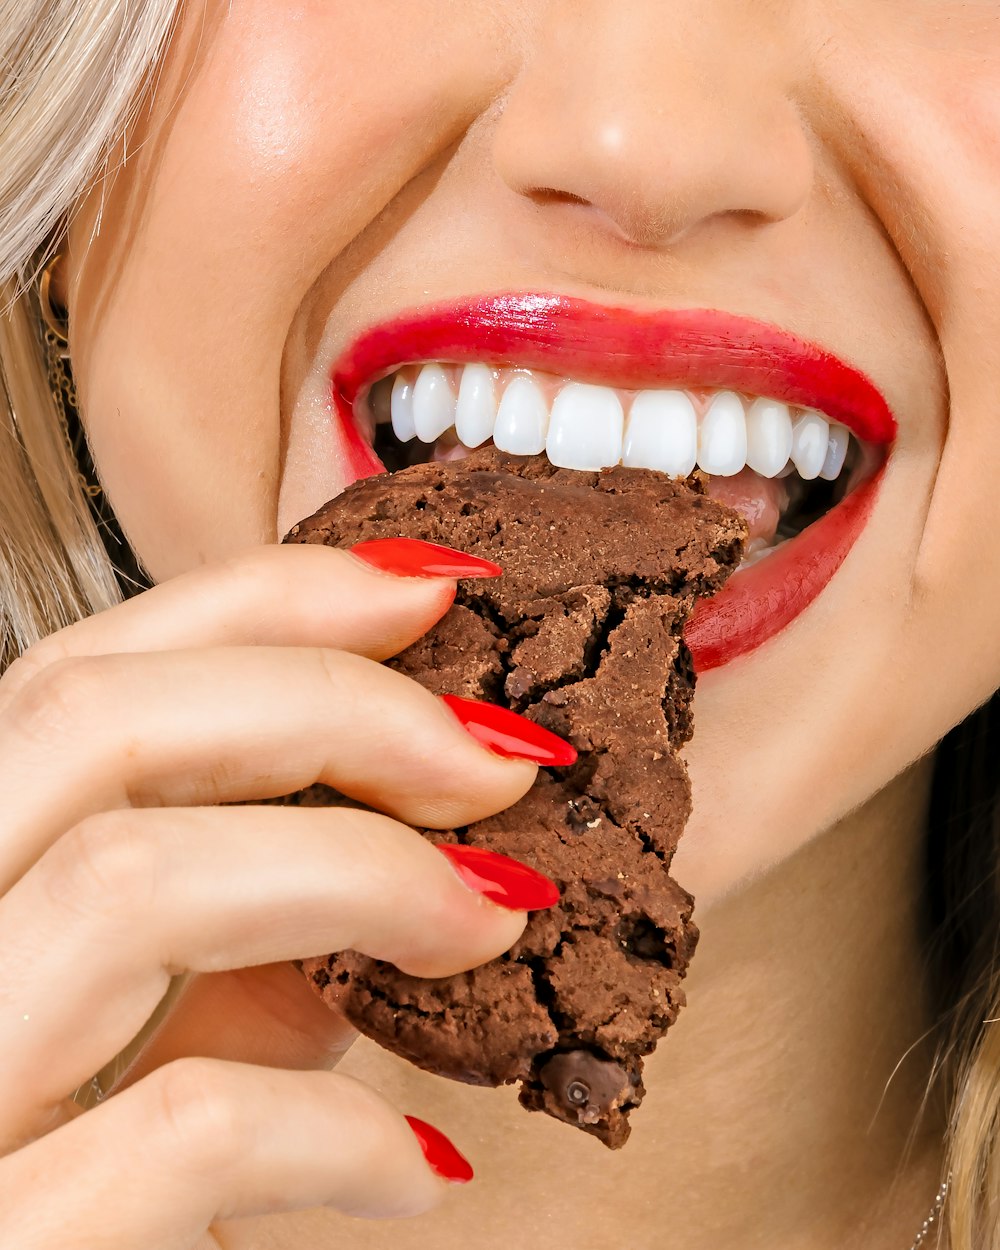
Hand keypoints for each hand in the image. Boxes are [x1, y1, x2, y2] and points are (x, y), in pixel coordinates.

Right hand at [0, 541, 557, 1247]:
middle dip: (337, 704)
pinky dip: (343, 1131)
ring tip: (493, 921)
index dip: (266, 597)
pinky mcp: (9, 1249)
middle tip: (501, 758)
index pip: (76, 673)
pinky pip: (188, 1125)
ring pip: (131, 882)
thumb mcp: (149, 1030)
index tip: (435, 588)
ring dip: (366, 876)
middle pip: (95, 723)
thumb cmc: (88, 1186)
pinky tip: (420, 1169)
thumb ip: (234, 913)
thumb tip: (408, 808)